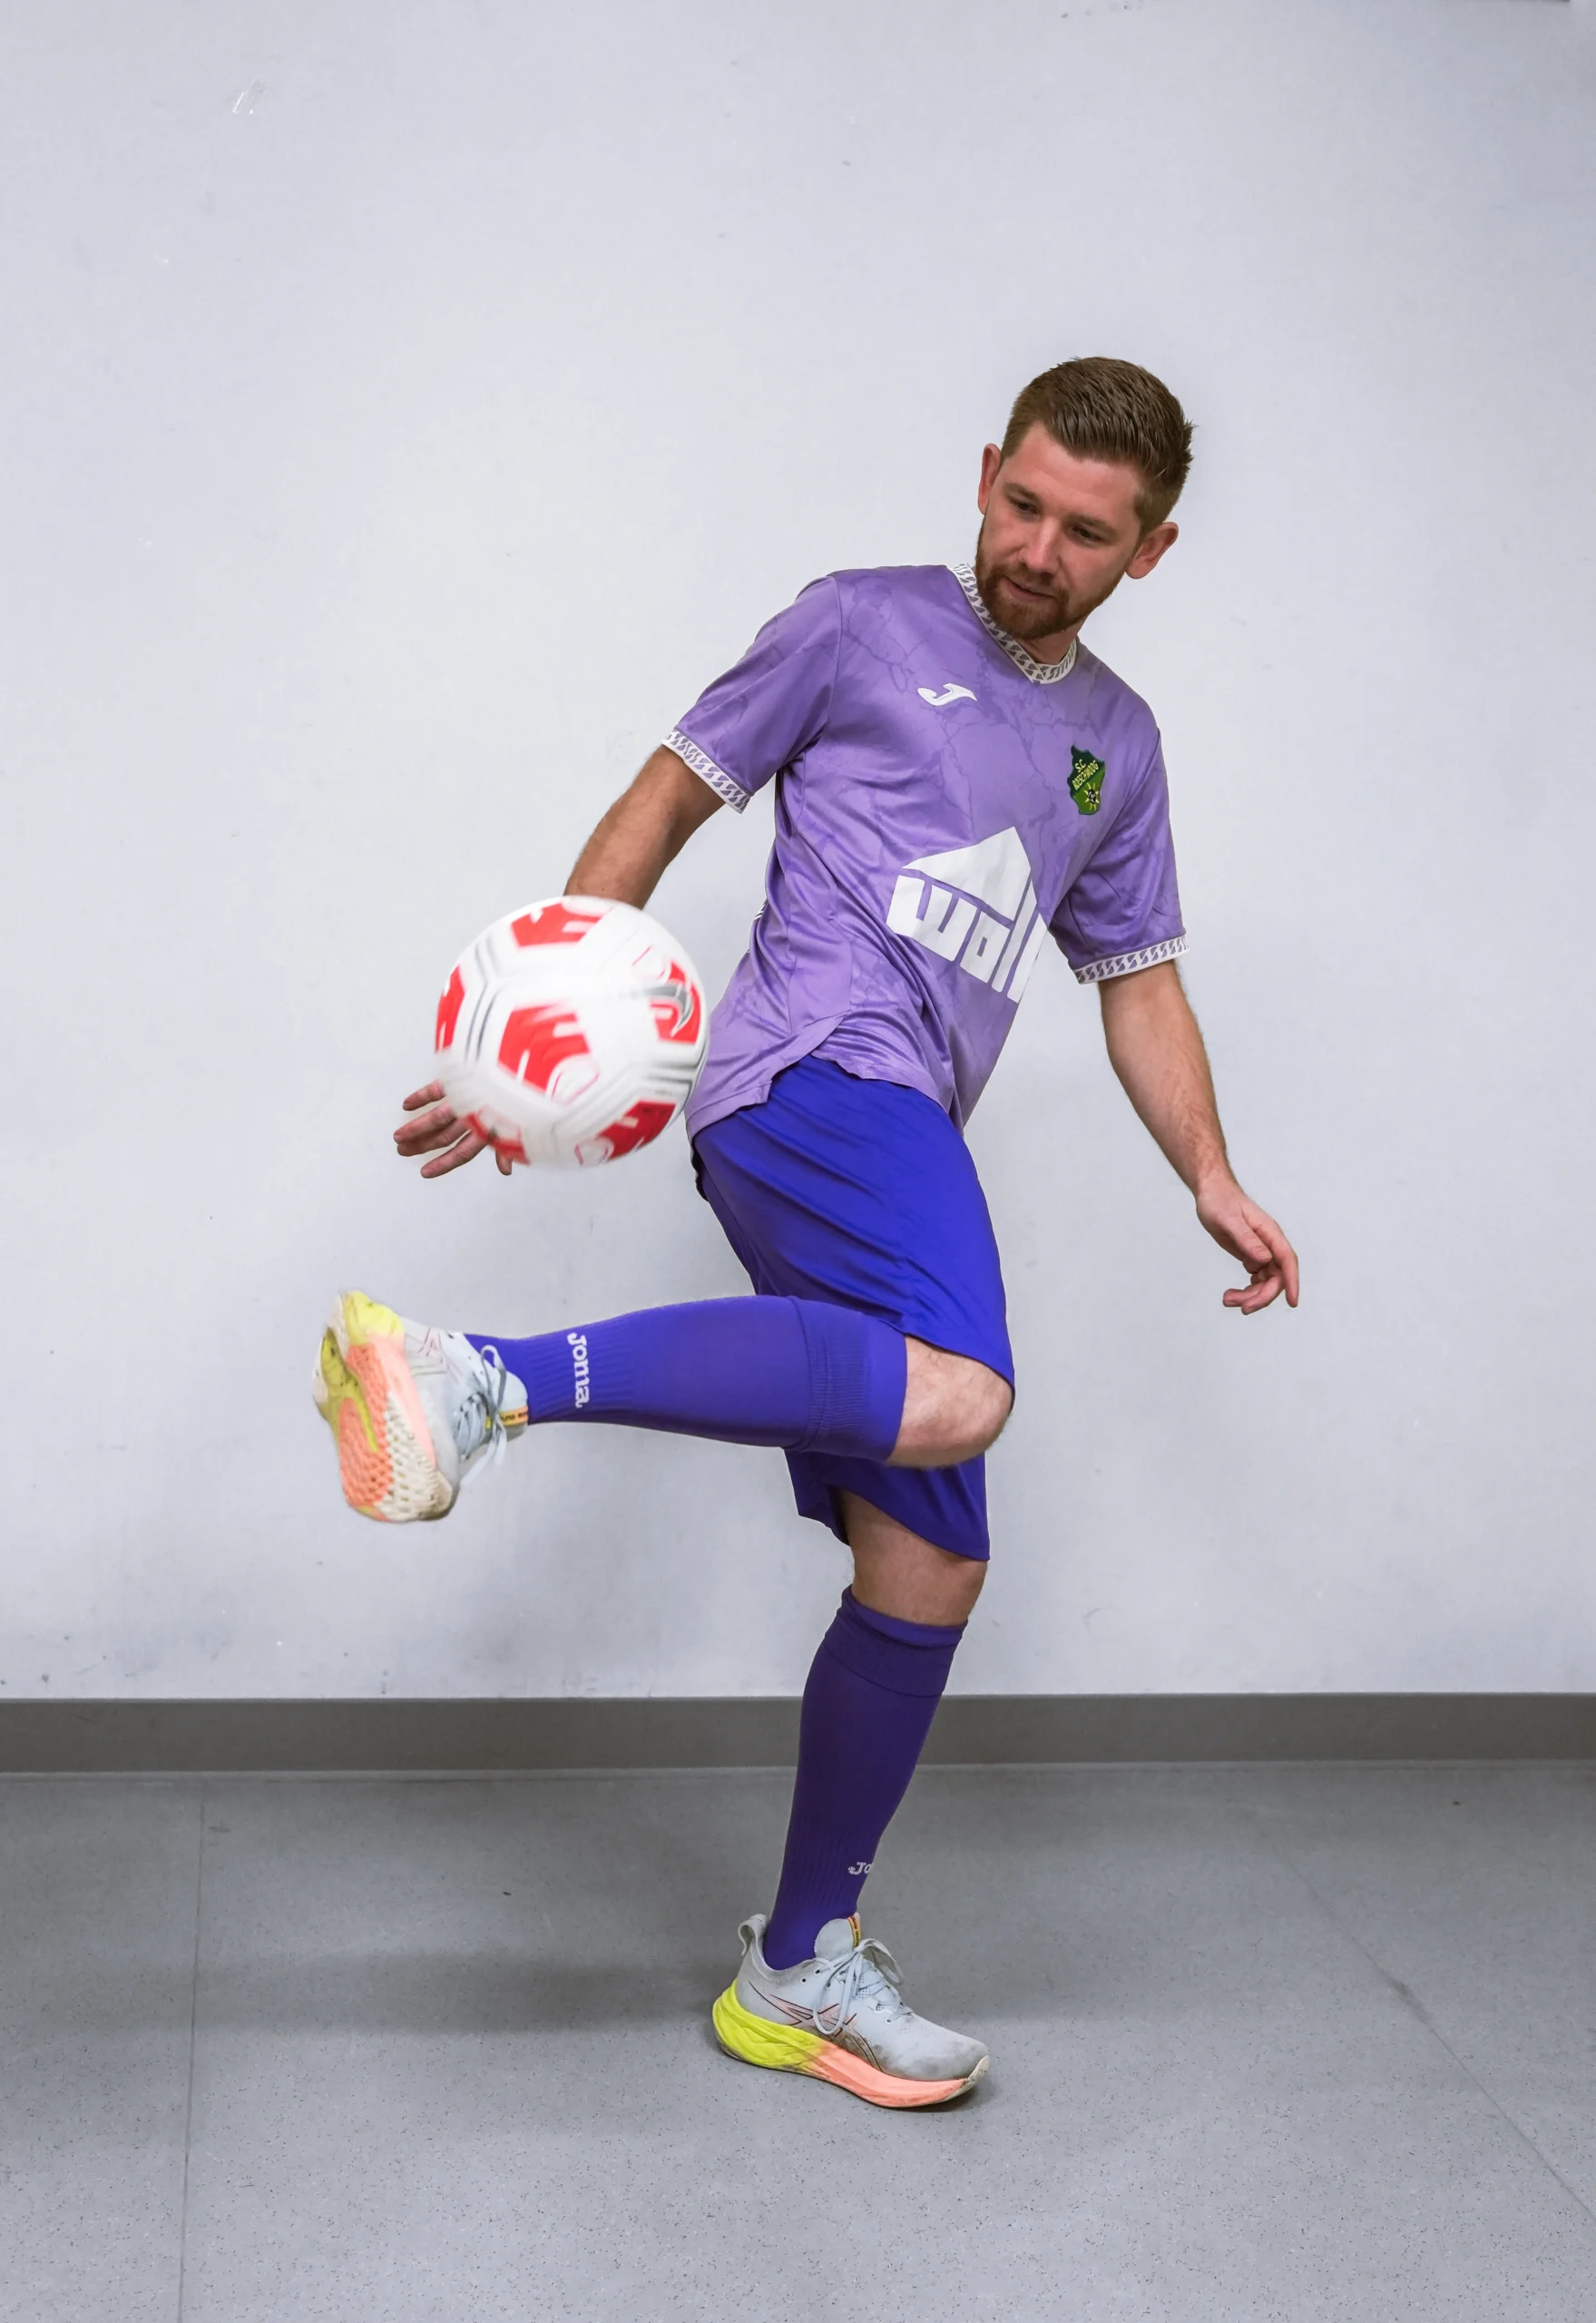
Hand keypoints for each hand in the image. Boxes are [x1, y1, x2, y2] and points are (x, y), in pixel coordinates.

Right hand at [394, 1081, 514, 1178]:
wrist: (521, 1063)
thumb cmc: (518, 1096)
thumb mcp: (517, 1125)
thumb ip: (507, 1148)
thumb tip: (506, 1171)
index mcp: (488, 1129)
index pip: (462, 1153)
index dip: (443, 1164)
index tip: (425, 1173)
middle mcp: (475, 1115)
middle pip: (443, 1137)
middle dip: (421, 1146)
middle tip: (402, 1150)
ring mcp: (466, 1096)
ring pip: (436, 1118)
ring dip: (415, 1128)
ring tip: (398, 1136)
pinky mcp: (459, 1078)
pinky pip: (436, 1089)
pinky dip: (420, 1097)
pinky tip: (407, 1105)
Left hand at [1195, 1176, 1298, 1313]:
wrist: (1210, 1192)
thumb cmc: (1219, 1201)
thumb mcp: (1229, 1220)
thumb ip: (1247, 1239)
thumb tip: (1265, 1259)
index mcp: (1269, 1233)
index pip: (1287, 1260)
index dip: (1292, 1282)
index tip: (1292, 1302)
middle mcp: (1269, 1244)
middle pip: (1276, 1277)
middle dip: (1261, 1296)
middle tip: (1241, 1308)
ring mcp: (1261, 1251)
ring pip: (1265, 1282)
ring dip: (1251, 1295)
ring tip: (1227, 1299)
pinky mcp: (1251, 1255)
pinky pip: (1256, 1279)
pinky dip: (1246, 1290)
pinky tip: (1231, 1293)